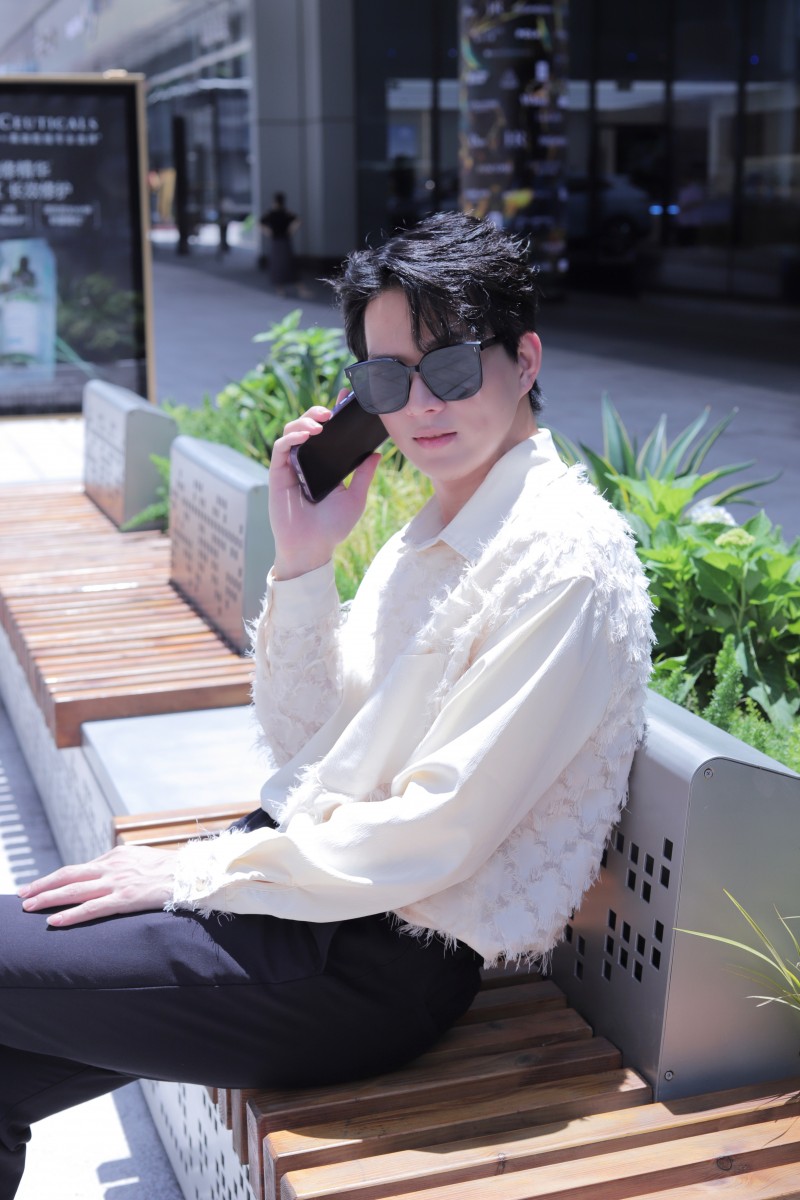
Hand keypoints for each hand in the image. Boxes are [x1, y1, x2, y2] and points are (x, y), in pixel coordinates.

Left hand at [17, 845, 176, 927]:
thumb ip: (122, 866)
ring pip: (75, 890)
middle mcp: (112, 866)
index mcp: (115, 856)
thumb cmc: (171, 869)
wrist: (193, 873)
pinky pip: (92, 908)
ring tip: (28, 907)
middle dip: (42, 885)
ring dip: (48, 898)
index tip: (37, 885)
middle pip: (68, 875)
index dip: (55, 878)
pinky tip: (54, 921)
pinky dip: (71, 914)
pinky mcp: (126, 898)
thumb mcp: (142, 860)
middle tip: (21, 894)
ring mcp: (118, 882)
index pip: (78, 868)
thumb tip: (107, 872)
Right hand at [268, 395, 380, 579]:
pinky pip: (281, 448)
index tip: (346, 399)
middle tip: (332, 410)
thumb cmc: (332, 527)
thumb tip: (377, 453)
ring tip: (320, 423)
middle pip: (308, 426)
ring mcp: (291, 466)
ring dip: (304, 421)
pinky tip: (306, 435)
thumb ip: (363, 475)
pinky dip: (292, 437)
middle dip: (317, 412)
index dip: (335, 414)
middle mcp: (307, 461)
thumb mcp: (355, 498)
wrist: (313, 548)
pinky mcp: (277, 473)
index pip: (329, 433)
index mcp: (325, 464)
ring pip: (292, 431)